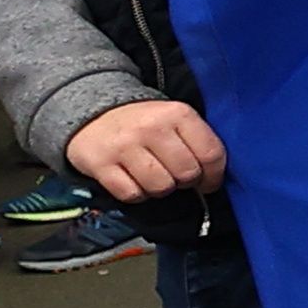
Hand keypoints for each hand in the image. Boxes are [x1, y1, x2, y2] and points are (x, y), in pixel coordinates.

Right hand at [68, 100, 229, 200]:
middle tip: (174, 175)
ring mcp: (124, 146)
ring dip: (160, 188)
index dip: (214, 176)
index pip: (211, 154)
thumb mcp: (175, 119)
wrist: (93, 112)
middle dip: (185, 182)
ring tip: (153, 175)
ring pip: (160, 187)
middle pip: (186, 174)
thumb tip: (213, 178)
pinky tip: (133, 179)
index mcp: (177, 113)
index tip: (208, 182)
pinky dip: (135, 193)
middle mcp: (151, 127)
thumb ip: (197, 141)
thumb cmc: (145, 123)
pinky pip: (131, 194)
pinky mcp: (101, 163)